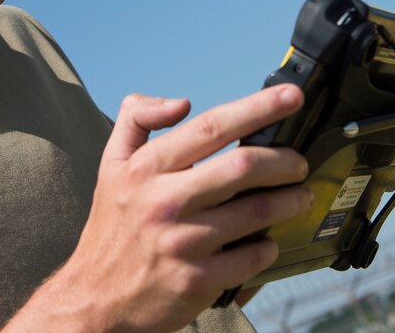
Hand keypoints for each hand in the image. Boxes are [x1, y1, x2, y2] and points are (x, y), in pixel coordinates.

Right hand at [6, 84, 312, 332]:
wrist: (94, 298)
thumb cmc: (112, 228)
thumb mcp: (110, 165)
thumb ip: (136, 119)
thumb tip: (181, 103)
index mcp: (147, 168)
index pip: (212, 127)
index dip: (258, 107)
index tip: (292, 96)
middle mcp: (165, 201)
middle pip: (244, 166)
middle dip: (286, 159)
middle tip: (299, 162)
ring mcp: (183, 243)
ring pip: (258, 211)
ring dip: (291, 200)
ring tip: (300, 195)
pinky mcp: (197, 281)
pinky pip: (252, 257)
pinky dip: (269, 246)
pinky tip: (268, 241)